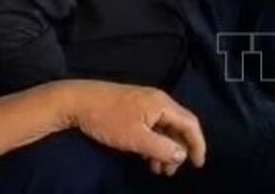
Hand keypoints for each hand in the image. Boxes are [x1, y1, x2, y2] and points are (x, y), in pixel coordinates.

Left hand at [58, 80, 205, 176]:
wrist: (77, 101)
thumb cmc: (108, 119)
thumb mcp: (136, 138)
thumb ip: (162, 147)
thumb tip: (182, 154)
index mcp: (163, 104)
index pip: (190, 123)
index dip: (197, 144)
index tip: (197, 165)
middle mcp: (159, 101)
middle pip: (178, 126)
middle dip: (178, 150)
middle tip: (170, 172)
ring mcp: (146, 103)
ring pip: (164, 128)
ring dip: (164, 149)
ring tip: (156, 169)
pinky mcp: (134, 108)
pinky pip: (153, 126)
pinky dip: (154, 143)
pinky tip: (145, 156)